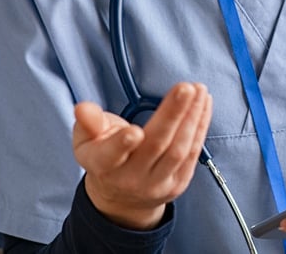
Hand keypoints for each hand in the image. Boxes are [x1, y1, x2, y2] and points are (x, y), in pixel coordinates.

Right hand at [71, 82, 212, 229]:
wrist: (122, 196)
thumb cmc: (105, 157)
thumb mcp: (87, 140)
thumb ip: (88, 122)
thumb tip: (82, 108)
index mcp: (103, 166)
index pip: (111, 156)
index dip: (122, 144)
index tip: (135, 131)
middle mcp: (131, 178)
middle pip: (155, 145)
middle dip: (173, 115)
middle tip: (185, 88)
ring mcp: (157, 183)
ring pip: (179, 149)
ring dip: (192, 117)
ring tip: (199, 91)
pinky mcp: (178, 183)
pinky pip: (193, 153)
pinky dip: (200, 126)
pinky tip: (203, 106)